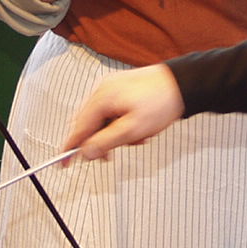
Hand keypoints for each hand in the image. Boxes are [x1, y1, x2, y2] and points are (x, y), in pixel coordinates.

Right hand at [61, 63, 184, 160]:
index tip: (63, 163)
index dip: (70, 148)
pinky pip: (112, 112)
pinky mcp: (120, 89)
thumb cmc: (160, 103)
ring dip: (115, 134)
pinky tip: (138, 129)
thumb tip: (85, 153)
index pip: (78, 128)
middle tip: (111, 155)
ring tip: (136, 138)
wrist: (183, 83)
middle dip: (101, 142)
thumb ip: (106, 142)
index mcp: (100, 99)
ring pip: (102, 120)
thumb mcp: (132, 129)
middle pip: (88, 124)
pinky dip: (121, 124)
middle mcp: (101, 90)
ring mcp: (110, 88)